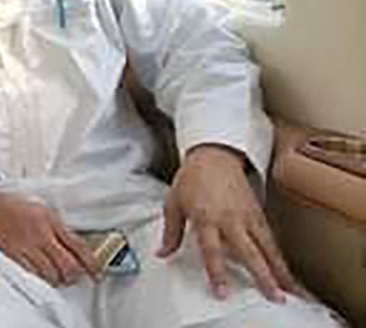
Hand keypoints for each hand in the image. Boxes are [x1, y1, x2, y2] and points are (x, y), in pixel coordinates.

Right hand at [0, 189, 99, 286]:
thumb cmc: (7, 203)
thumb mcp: (38, 205)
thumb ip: (56, 224)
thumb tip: (74, 245)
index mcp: (49, 218)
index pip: (78, 246)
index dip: (92, 263)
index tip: (97, 272)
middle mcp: (39, 233)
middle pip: (68, 265)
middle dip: (75, 275)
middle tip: (75, 275)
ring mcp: (25, 245)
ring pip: (52, 274)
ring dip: (58, 278)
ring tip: (58, 275)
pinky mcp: (12, 255)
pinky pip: (33, 274)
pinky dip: (41, 278)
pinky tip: (41, 273)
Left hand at [159, 144, 299, 302]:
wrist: (213, 156)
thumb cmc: (191, 179)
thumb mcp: (173, 203)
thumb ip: (170, 233)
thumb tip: (162, 254)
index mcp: (205, 217)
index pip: (212, 250)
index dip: (217, 272)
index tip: (223, 293)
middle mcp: (230, 219)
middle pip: (249, 251)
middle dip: (263, 275)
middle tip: (275, 297)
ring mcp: (248, 216)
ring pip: (268, 247)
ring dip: (281, 270)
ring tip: (292, 291)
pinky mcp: (259, 213)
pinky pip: (272, 239)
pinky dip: (281, 257)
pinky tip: (288, 273)